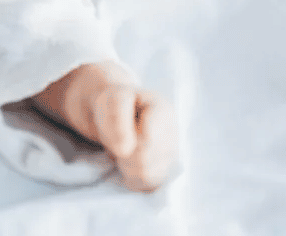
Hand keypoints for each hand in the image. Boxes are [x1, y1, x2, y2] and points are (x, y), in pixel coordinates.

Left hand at [30, 61, 179, 191]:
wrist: (116, 111)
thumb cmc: (114, 104)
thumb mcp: (111, 99)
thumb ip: (118, 118)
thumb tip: (125, 149)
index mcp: (164, 111)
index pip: (148, 142)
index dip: (128, 143)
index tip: (119, 136)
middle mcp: (173, 134)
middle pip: (147, 162)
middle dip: (126, 156)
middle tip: (118, 143)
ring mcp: (172, 154)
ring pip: (149, 176)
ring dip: (128, 168)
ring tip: (124, 151)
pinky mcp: (165, 170)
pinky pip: (150, 185)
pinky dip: (134, 178)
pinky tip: (130, 163)